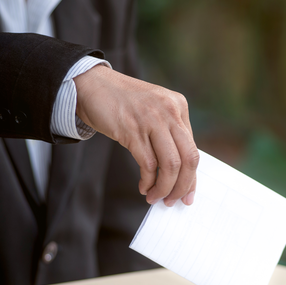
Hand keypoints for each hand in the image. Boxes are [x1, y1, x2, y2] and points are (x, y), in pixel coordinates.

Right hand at [74, 64, 198, 205]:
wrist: (92, 84)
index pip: (193, 149)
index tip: (187, 195)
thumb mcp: (154, 110)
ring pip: (170, 165)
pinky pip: (148, 164)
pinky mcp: (132, 129)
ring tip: (155, 197)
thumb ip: (168, 133)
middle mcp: (169, 111)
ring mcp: (151, 119)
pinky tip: (143, 187)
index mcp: (179, 106)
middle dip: (182, 186)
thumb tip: (179, 173)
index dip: (191, 177)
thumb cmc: (122, 103)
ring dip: (164, 188)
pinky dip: (148, 181)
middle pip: (188, 159)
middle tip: (172, 200)